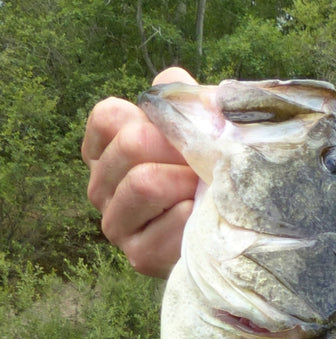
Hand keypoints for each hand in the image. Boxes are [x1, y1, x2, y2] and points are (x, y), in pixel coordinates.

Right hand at [82, 66, 199, 277]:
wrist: (231, 237)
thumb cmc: (209, 179)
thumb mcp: (197, 133)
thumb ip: (181, 99)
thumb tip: (172, 82)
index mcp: (104, 152)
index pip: (109, 117)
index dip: (156, 122)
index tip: (184, 139)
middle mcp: (100, 187)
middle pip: (132, 145)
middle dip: (179, 151)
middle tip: (204, 167)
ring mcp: (116, 224)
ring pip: (145, 183)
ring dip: (187, 184)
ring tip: (204, 192)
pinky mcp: (138, 256)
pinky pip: (167, 224)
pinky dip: (194, 218)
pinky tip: (202, 220)